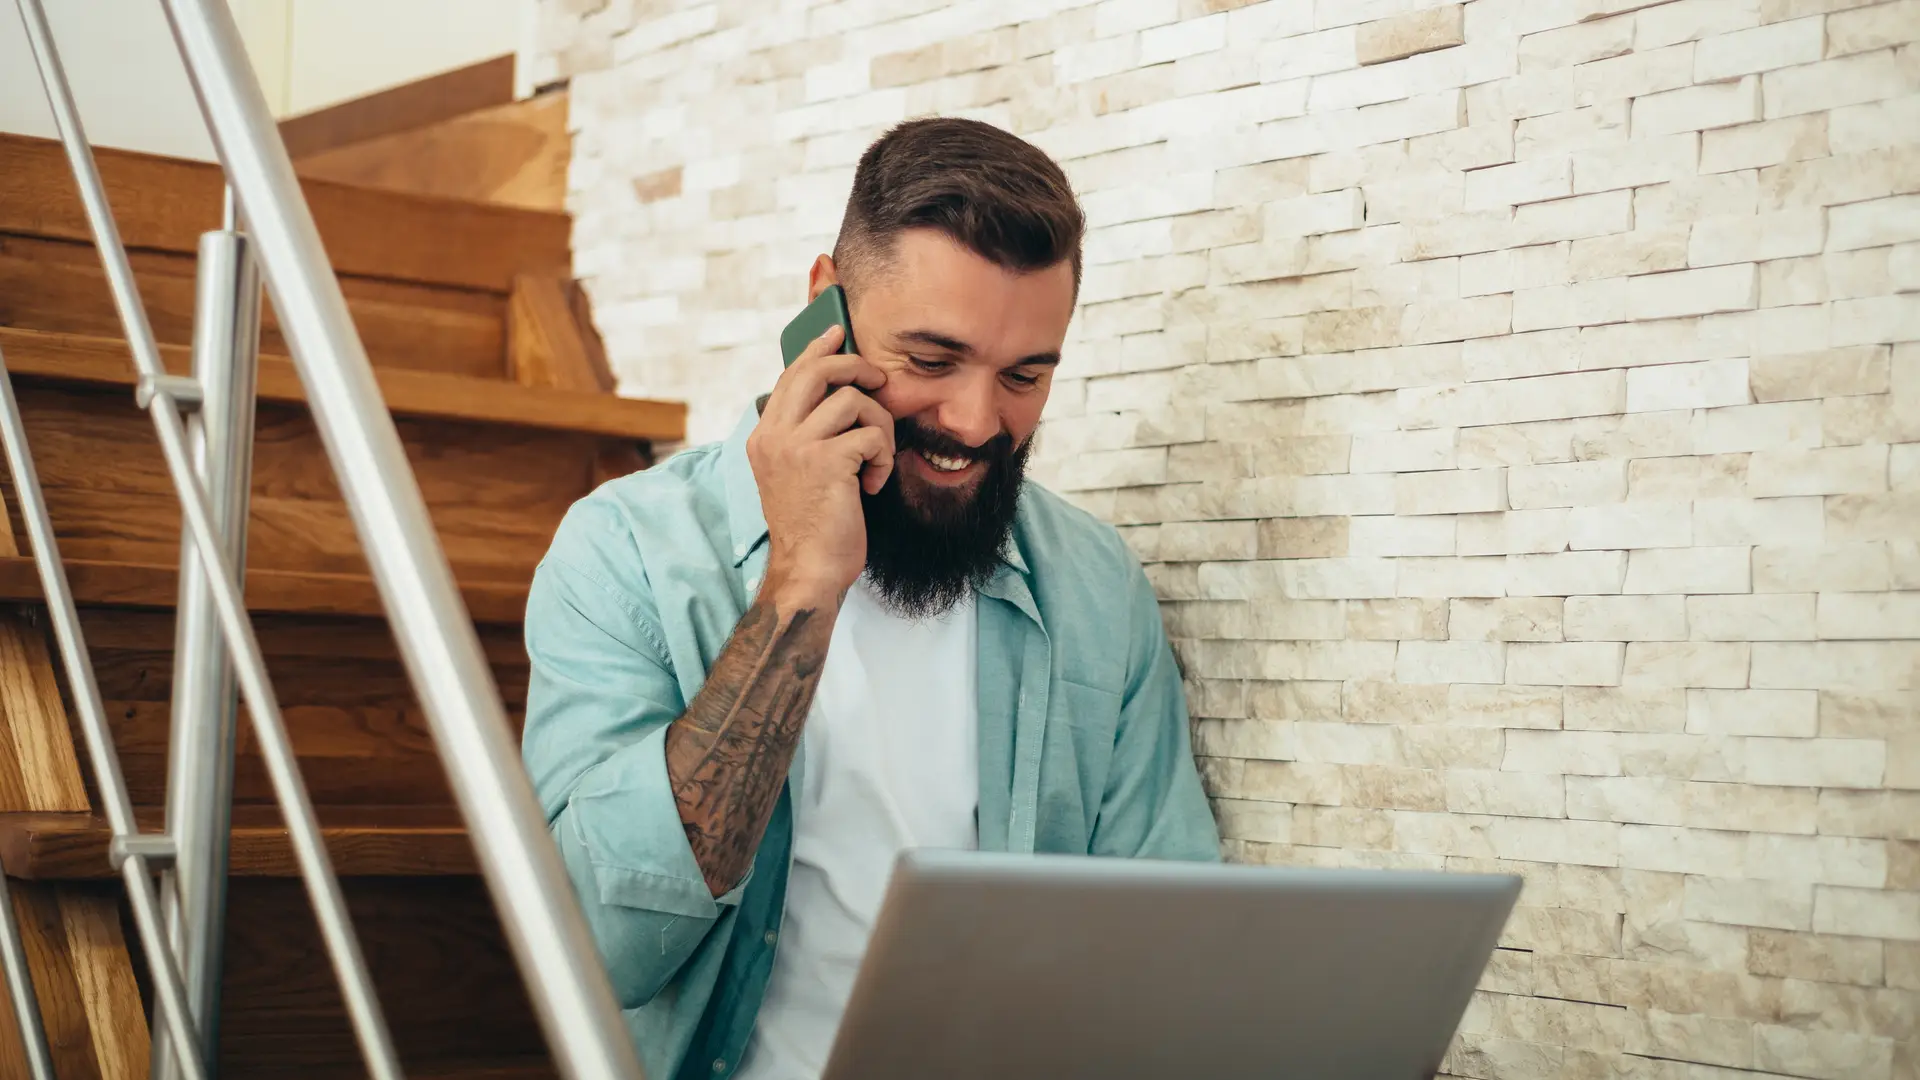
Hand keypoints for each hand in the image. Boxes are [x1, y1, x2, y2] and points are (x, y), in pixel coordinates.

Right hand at [747, 324, 892, 606]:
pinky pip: (871, 435)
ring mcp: (797, 447)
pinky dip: (882, 459)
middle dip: (857, 368)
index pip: (791, 376)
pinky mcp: (826, 461)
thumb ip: (805, 436)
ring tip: (875, 461)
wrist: (808, 570)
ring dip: (880, 428)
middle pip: (819, 371)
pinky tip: (873, 485)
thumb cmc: (812, 527)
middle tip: (880, 382)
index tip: (838, 332)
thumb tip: (839, 396)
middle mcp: (774, 435)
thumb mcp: (797, 474)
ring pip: (854, 402)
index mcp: (764, 436)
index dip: (818, 350)